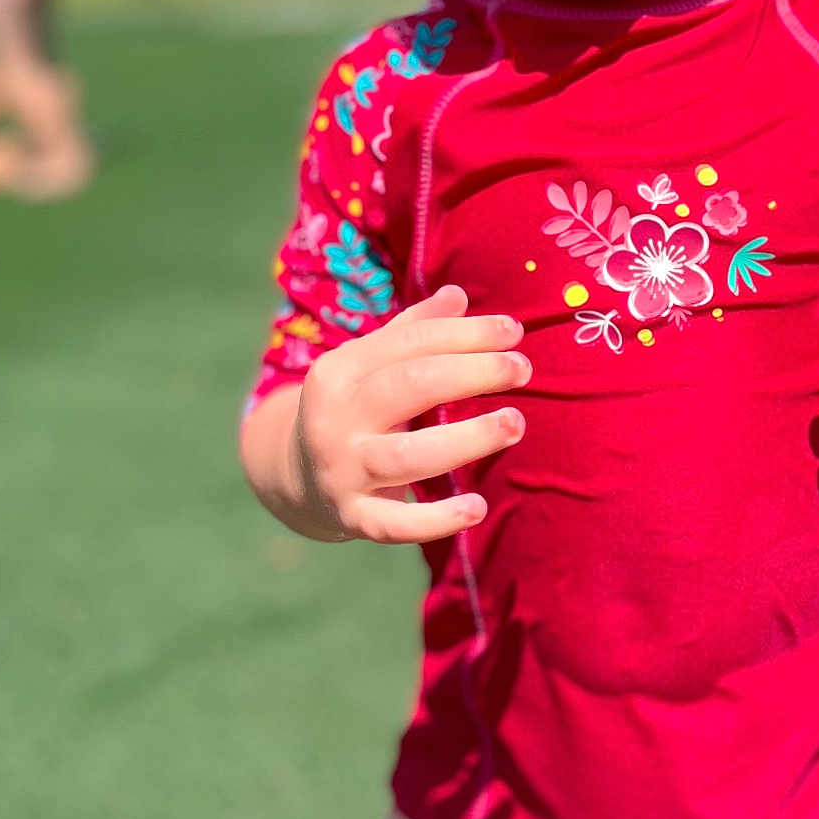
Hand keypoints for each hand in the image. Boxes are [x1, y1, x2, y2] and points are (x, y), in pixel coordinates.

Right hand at [290, 285, 528, 542]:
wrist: (296, 477)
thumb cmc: (353, 408)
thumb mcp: (368, 364)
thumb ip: (412, 330)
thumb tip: (457, 295)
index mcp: (338, 371)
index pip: (409, 342)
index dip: (465, 333)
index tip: (514, 331)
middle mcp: (335, 419)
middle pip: (411, 386)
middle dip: (473, 373)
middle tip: (522, 369)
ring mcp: (342, 471)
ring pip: (409, 455)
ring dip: (468, 440)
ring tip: (515, 424)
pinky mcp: (353, 517)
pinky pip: (395, 524)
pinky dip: (436, 520)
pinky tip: (478, 508)